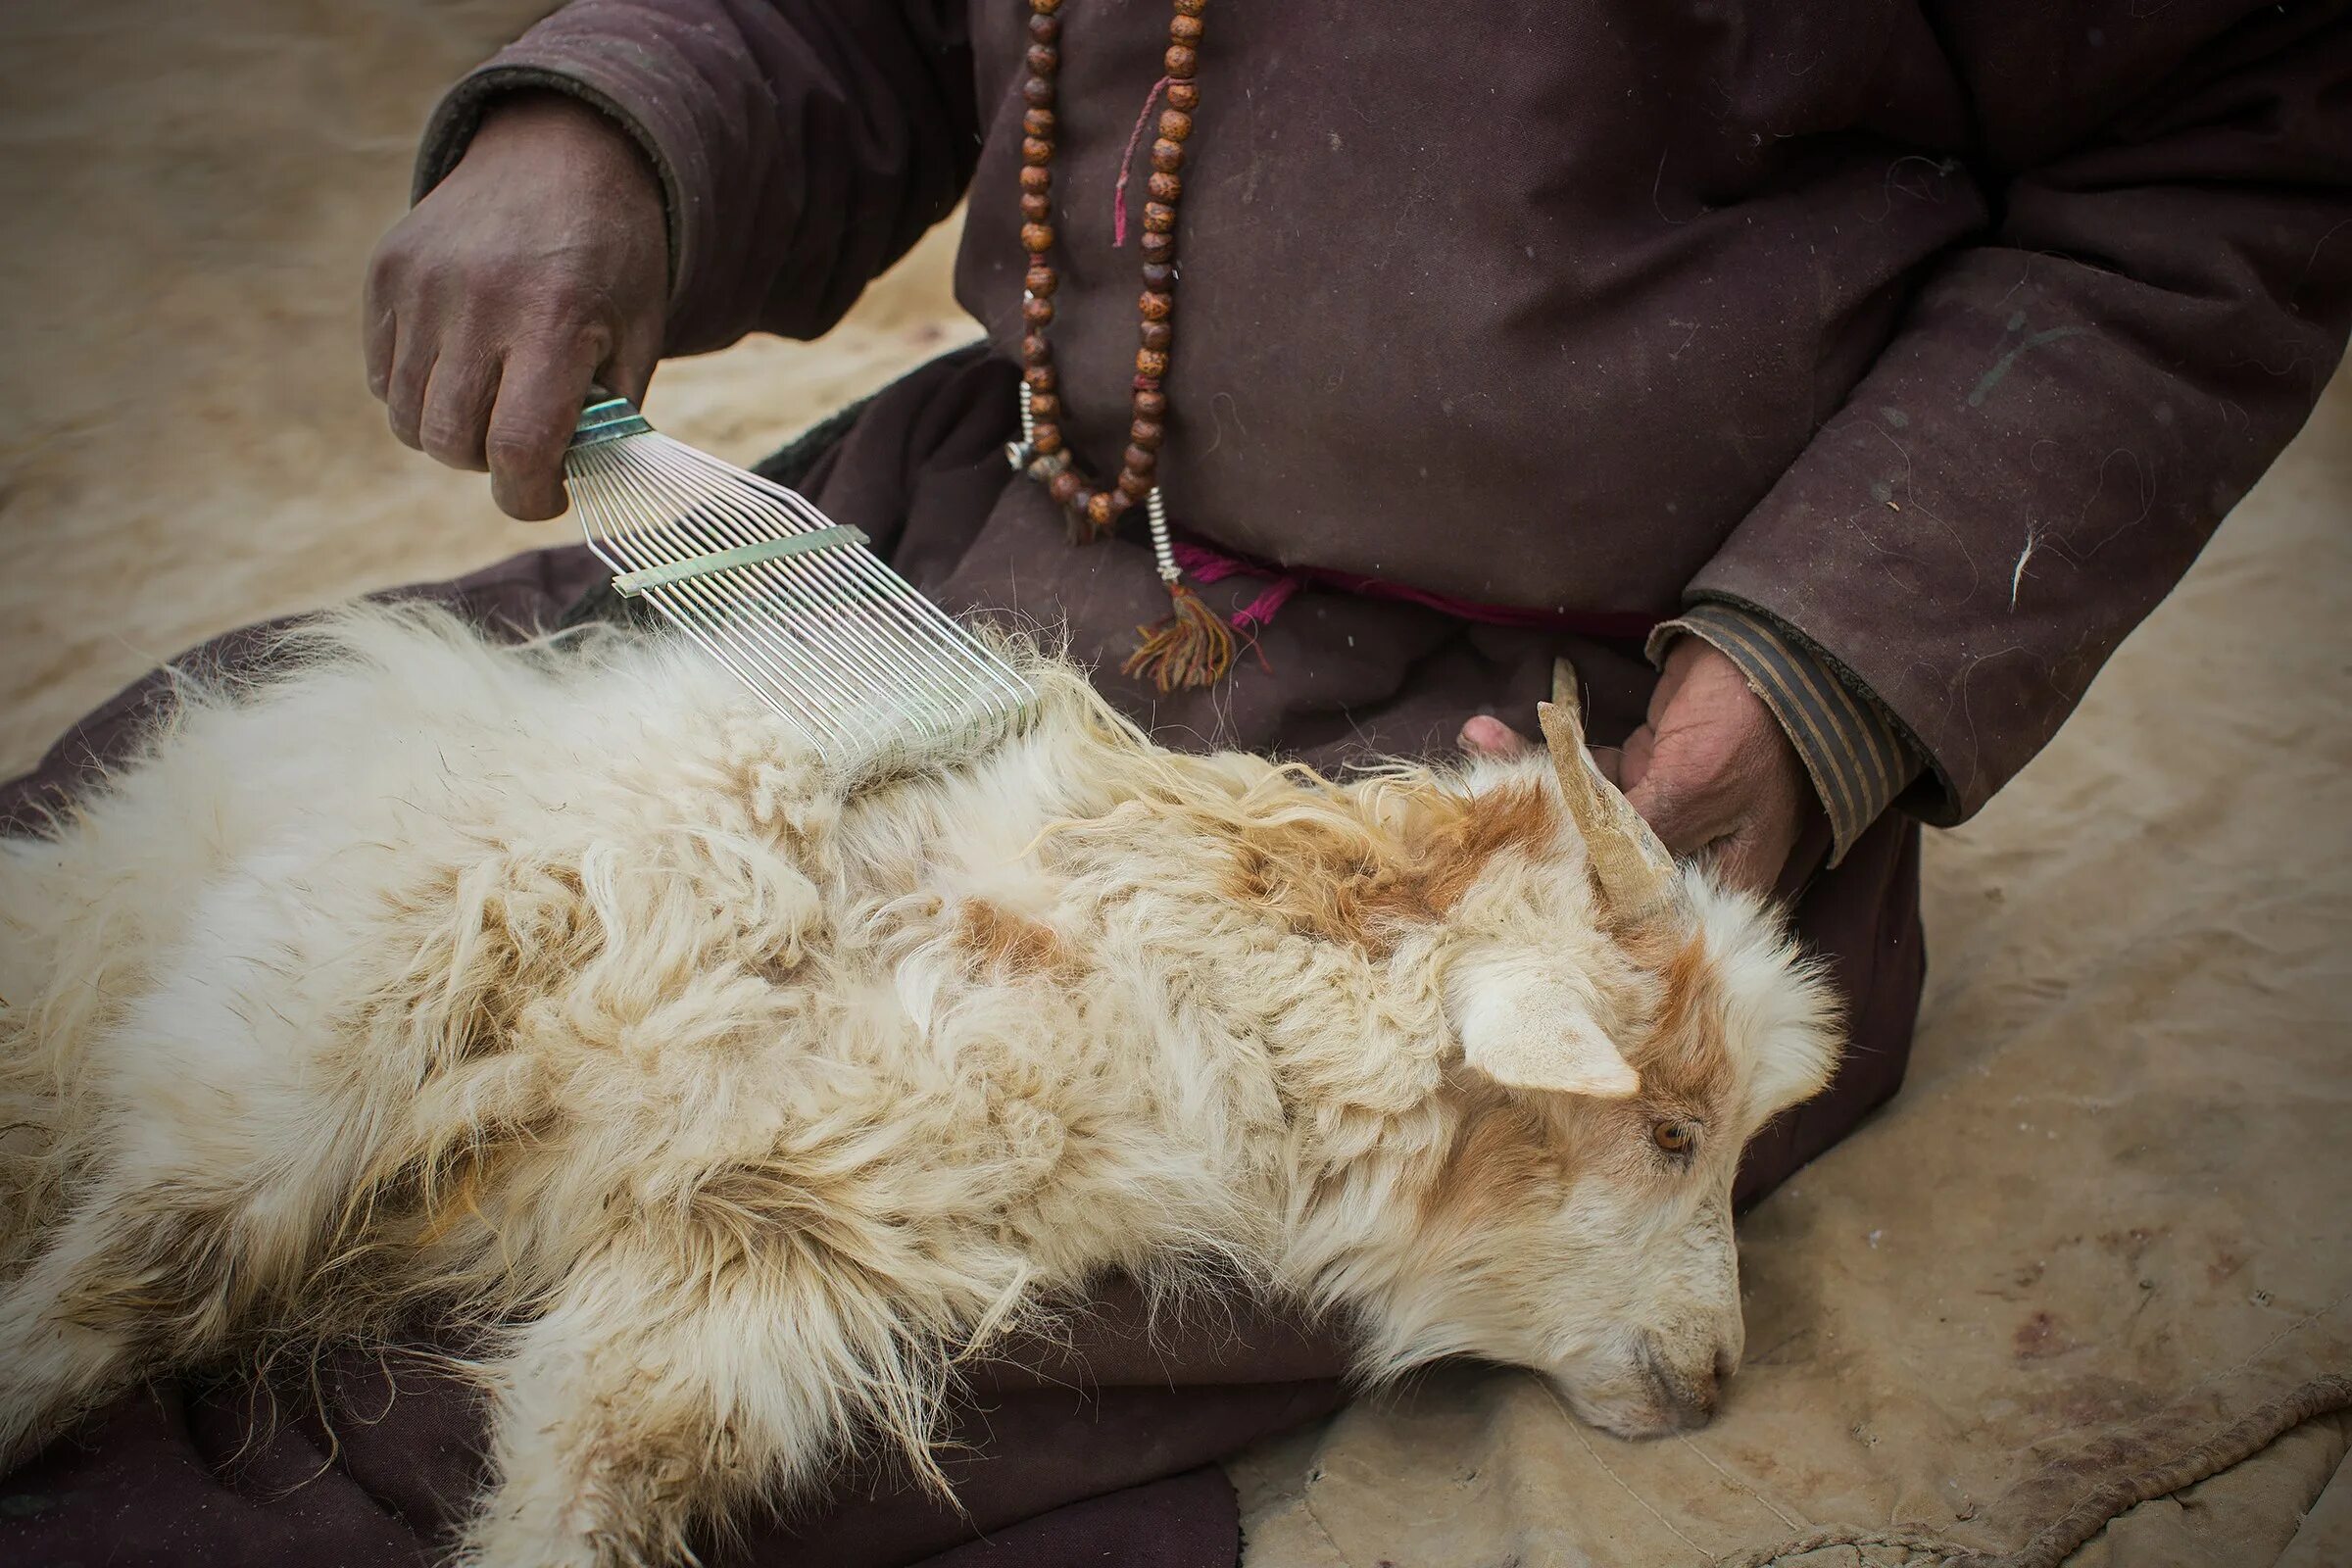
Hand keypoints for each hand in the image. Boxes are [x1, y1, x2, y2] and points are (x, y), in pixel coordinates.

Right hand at [363, 91, 667, 519]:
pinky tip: (459, 366)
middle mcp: (478, 300)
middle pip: (452, 442)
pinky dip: (416, 393)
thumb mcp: (636, 337)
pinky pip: (381, 376)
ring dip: (449, 433)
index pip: (518, 448)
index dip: (530, 496)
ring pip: (407, 418)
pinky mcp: (385, 272)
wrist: (562, 153)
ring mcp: (422, 284)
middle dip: (489, 464)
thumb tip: (570, 489)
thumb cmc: (612, 260)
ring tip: (491, 403)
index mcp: (554, 320)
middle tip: (522, 441)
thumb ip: (607, 419)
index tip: (546, 494)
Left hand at [1459, 640, 1813, 895]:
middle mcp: (1689, 859)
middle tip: (1468, 822)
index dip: (1579, 911)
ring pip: (1580, 819)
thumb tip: (1571, 881)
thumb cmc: (1748, 722)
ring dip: (1525, 787)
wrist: (1767, 644)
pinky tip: (1489, 732)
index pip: (1640, 918)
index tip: (1511, 888)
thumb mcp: (1691, 786)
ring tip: (1472, 754)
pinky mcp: (1641, 773)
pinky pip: (1582, 777)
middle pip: (1601, 871)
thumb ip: (1630, 836)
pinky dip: (1540, 754)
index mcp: (1722, 882)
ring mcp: (1662, 814)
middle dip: (1533, 841)